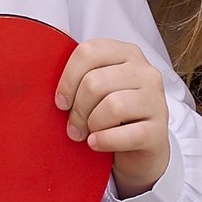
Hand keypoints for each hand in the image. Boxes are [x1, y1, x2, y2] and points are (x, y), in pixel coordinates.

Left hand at [56, 38, 170, 197]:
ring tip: (87, 134)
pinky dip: (104, 141)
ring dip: (91, 124)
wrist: (141, 150)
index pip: (88, 52)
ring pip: (112, 106)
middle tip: (73, 126)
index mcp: (126, 53)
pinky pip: (126, 134)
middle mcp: (145, 72)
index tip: (61, 101)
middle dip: (77, 108)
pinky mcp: (159, 131)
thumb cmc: (112, 115)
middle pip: (95, 82)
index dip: (67, 78)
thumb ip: (80, 74)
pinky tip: (96, 144)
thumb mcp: (97, 88)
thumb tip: (42, 68)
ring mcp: (156, 100)